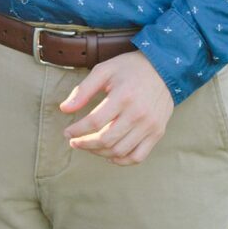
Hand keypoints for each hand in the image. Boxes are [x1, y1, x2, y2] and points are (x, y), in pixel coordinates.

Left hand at [59, 50, 173, 166]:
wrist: (163, 68)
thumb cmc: (130, 68)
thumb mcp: (104, 70)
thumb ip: (83, 89)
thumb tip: (64, 109)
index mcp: (123, 96)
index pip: (94, 122)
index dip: (77, 130)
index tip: (67, 133)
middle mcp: (138, 113)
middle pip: (106, 139)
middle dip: (85, 144)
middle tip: (75, 142)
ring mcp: (149, 125)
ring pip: (120, 151)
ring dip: (99, 153)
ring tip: (90, 146)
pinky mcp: (157, 132)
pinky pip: (138, 156)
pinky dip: (121, 160)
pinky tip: (110, 154)